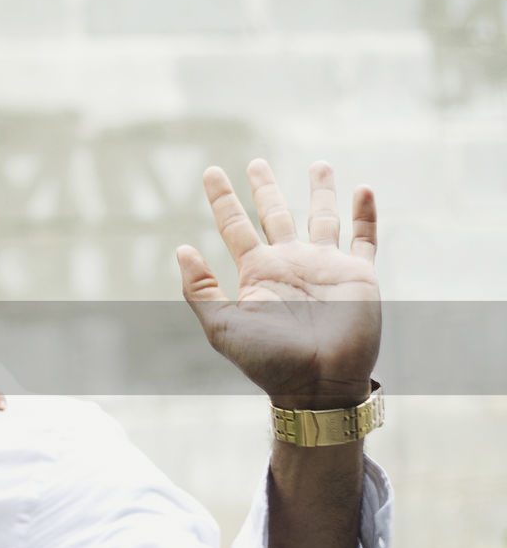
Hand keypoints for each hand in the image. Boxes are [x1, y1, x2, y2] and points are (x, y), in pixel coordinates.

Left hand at [175, 159, 380, 408]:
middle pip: (275, 214)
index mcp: (257, 273)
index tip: (211, 171)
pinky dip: (366, 215)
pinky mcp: (358, 275)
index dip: (223, 199)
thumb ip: (200, 289)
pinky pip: (364, 238)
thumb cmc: (267, 361)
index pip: (235, 225)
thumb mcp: (222, 326)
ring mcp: (325, 266)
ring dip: (321, 191)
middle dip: (266, 188)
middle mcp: (289, 264)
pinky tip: (363, 190)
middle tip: (255, 162)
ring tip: (319, 163)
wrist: (317, 384)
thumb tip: (180, 248)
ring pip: (322, 217)